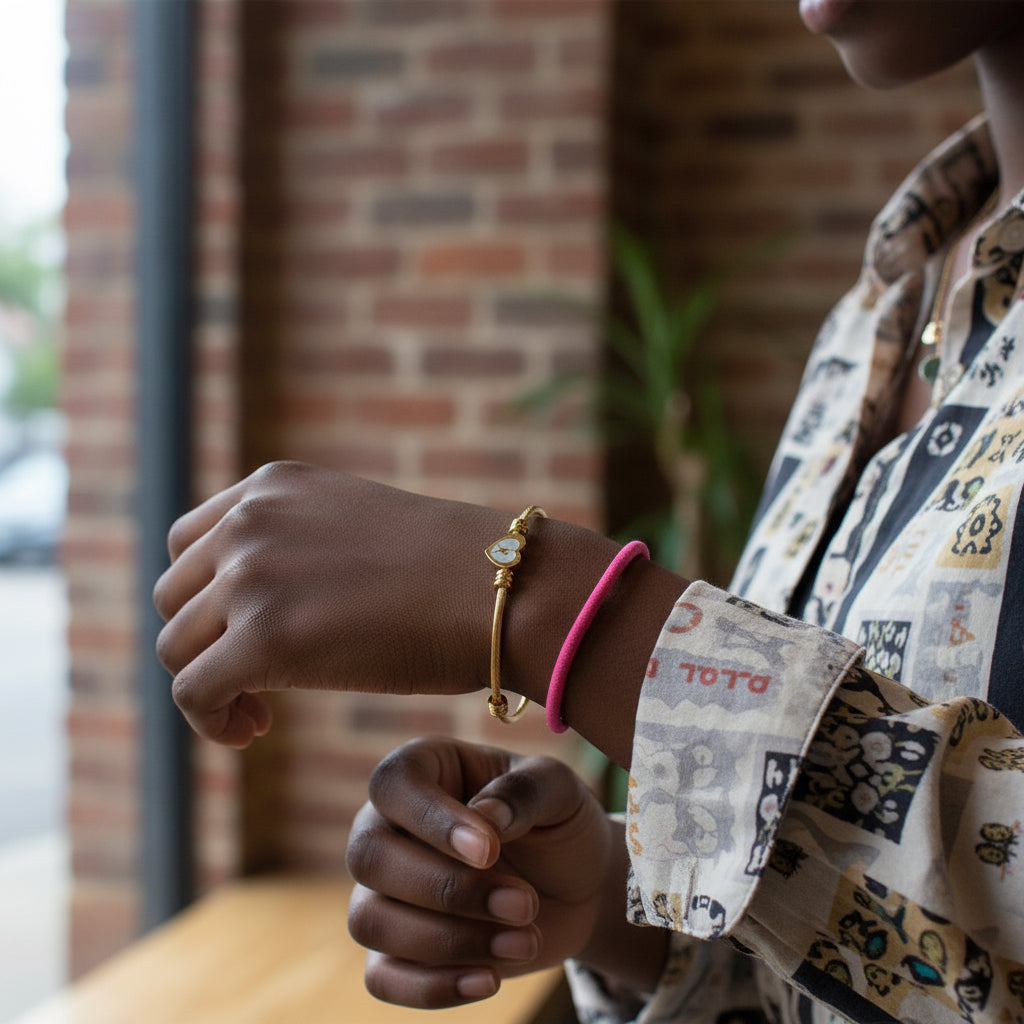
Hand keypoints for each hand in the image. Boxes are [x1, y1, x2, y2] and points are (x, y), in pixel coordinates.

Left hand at [153, 460, 679, 764]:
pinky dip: (212, 722)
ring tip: (258, 713)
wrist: (505, 590)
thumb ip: (300, 547)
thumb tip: (263, 604)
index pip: (190, 545)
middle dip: (206, 646)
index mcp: (274, 485)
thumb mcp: (357, 532)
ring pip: (176, 648)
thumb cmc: (452, 573)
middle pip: (175, 599)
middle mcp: (251, 519)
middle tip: (255, 685)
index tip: (246, 638)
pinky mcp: (266, 635)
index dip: (207, 602)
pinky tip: (254, 731)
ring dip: (210, 687)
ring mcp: (254, 572)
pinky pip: (193, 692)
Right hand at [345, 737, 615, 1008]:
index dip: (431, 819)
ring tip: (525, 939)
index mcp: (424, 770)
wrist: (578, 882)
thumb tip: (485, 818)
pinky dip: (433, 987)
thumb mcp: (558, 790)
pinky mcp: (396, 949)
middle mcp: (387, 825)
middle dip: (448, 890)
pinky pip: (382, 978)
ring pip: (370, 920)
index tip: (490, 850)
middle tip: (525, 903)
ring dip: (448, 940)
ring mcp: (384, 890)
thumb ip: (524, 792)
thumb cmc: (558, 819)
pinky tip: (490, 980)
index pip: (393, 785)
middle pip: (370, 858)